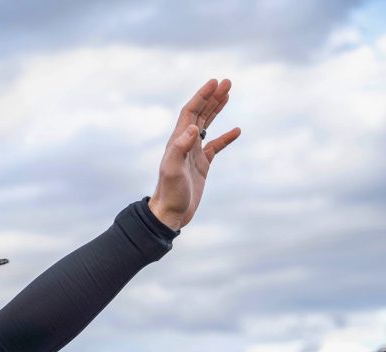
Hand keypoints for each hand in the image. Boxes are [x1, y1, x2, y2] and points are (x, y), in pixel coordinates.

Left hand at [148, 79, 240, 230]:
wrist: (170, 214)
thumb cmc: (170, 193)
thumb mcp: (172, 170)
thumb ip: (180, 148)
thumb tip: (194, 128)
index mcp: (178, 142)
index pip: (191, 112)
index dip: (202, 96)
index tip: (215, 82)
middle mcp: (184, 144)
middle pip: (200, 114)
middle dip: (212, 97)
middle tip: (228, 82)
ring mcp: (193, 154)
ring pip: (207, 126)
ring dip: (217, 110)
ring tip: (228, 94)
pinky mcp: (201, 166)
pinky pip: (215, 146)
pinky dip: (225, 137)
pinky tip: (237, 131)